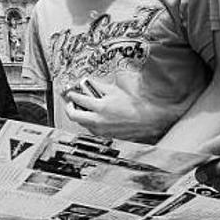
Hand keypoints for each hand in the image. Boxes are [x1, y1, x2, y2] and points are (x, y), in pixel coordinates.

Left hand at [65, 81, 182, 142]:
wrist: (150, 118)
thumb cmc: (135, 103)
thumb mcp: (115, 90)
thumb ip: (99, 86)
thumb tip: (87, 83)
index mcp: (101, 107)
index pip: (77, 99)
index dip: (71, 94)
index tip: (71, 92)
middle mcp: (99, 121)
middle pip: (73, 115)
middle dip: (69, 107)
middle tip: (70, 102)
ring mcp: (102, 130)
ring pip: (82, 124)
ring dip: (79, 115)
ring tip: (82, 108)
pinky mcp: (107, 136)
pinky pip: (92, 129)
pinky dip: (89, 122)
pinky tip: (94, 117)